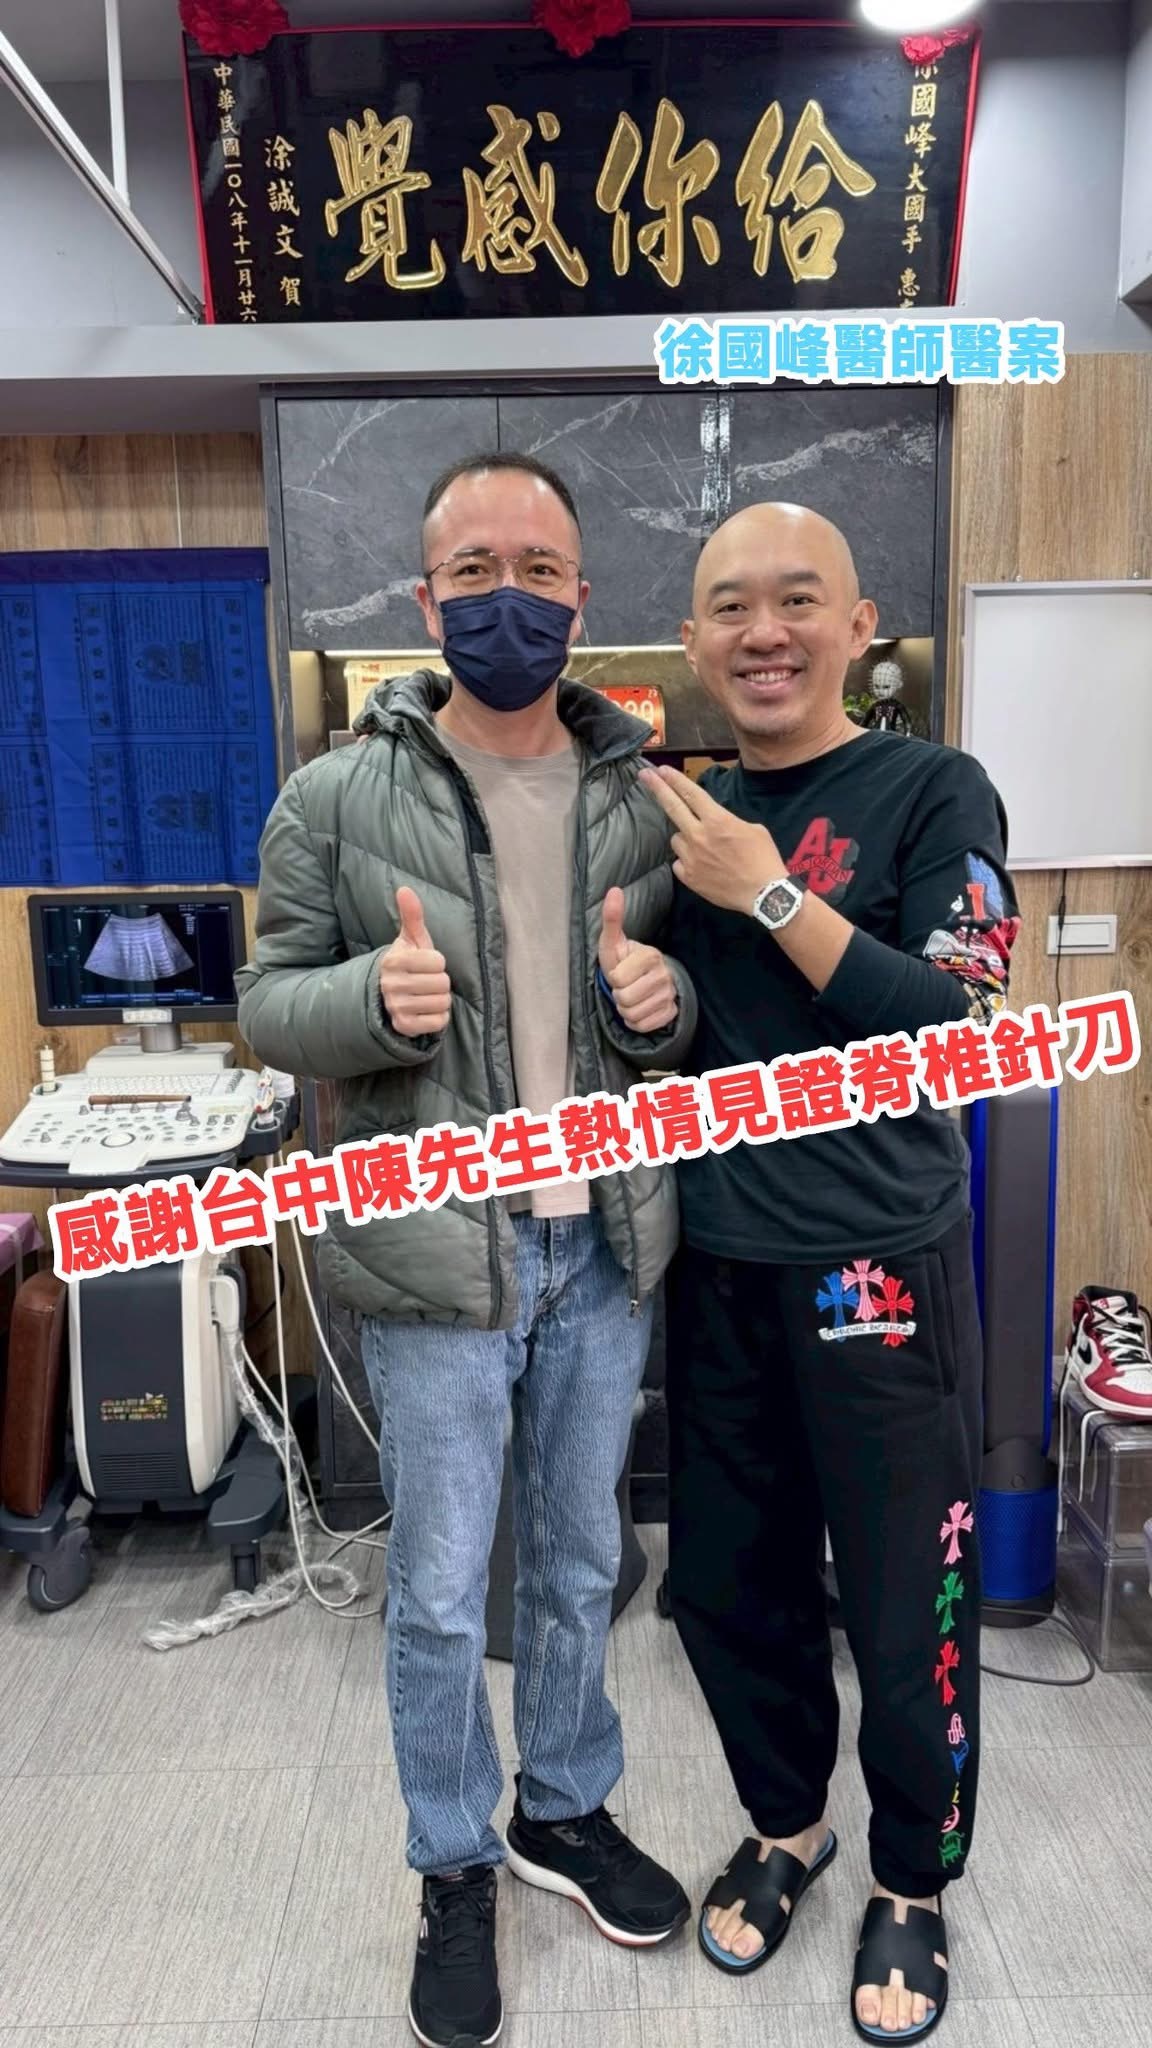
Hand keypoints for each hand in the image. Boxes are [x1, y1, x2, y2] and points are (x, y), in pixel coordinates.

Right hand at [379, 887, 451, 1037]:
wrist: (389, 996)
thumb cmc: (409, 963)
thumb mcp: (411, 939)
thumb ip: (412, 915)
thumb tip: (404, 889)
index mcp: (394, 961)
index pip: (439, 962)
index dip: (437, 963)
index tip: (425, 965)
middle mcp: (391, 985)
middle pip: (442, 983)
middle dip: (440, 982)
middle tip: (426, 982)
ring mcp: (396, 1007)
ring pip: (442, 1002)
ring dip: (440, 1000)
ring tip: (426, 996)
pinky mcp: (404, 1026)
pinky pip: (439, 1022)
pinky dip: (438, 1018)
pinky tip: (426, 1012)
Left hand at [597, 886, 678, 1032]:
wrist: (646, 979)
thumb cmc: (624, 960)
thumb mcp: (613, 942)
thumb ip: (612, 918)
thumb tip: (613, 890)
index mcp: (651, 955)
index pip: (618, 979)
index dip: (613, 978)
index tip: (620, 971)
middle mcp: (664, 975)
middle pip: (625, 1000)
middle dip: (618, 995)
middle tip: (624, 986)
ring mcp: (669, 995)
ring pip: (633, 1015)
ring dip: (625, 1010)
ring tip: (630, 996)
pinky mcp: (671, 1012)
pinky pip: (643, 1026)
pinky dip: (636, 1022)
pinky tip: (639, 1008)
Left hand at [639, 765, 786, 913]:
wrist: (763, 893)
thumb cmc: (763, 858)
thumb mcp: (753, 829)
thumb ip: (728, 821)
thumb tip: (715, 822)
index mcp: (717, 820)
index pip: (691, 793)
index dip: (674, 779)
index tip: (660, 770)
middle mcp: (699, 835)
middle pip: (672, 807)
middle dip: (657, 787)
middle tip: (644, 775)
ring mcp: (691, 857)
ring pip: (676, 839)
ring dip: (684, 838)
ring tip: (702, 848)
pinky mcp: (688, 877)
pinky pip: (678, 862)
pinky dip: (686, 861)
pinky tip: (701, 866)